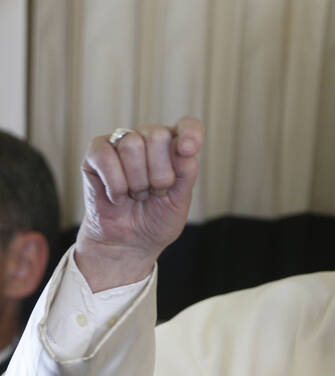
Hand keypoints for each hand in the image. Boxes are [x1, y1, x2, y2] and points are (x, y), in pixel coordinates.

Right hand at [75, 117, 203, 290]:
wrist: (128, 243)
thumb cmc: (156, 219)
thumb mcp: (180, 200)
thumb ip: (186, 172)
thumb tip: (183, 148)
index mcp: (175, 148)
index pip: (188, 126)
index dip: (190, 133)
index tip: (187, 150)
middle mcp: (149, 139)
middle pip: (157, 135)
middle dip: (159, 174)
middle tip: (154, 193)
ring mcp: (122, 143)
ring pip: (132, 145)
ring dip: (137, 181)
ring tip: (136, 195)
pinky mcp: (97, 152)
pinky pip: (106, 156)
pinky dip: (115, 184)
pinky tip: (117, 197)